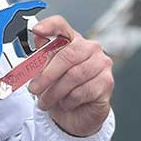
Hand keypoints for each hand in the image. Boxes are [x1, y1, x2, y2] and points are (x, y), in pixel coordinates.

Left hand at [26, 16, 113, 136]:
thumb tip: (36, 40)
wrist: (75, 114)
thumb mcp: (45, 73)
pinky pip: (82, 91)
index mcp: (72, 40)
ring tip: (46, 100)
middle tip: (34, 89)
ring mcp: (102, 64)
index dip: (49, 26)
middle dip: (46, 75)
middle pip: (67, 55)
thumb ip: (40, 58)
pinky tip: (65, 103)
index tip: (36, 30)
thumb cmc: (60, 89)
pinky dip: (68, 100)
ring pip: (74, 76)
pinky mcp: (106, 82)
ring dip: (55, 92)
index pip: (61, 26)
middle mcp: (90, 48)